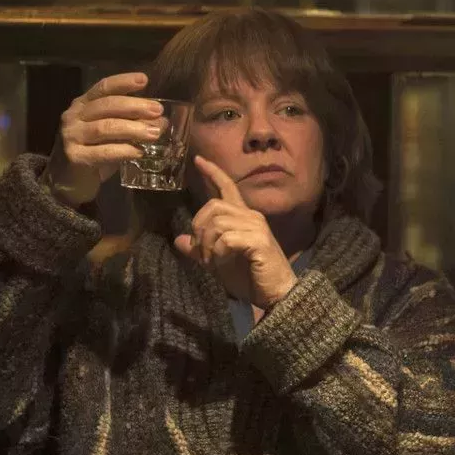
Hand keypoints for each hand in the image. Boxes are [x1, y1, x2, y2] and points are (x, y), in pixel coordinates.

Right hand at [46, 72, 164, 204]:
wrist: (66, 181)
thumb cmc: (93, 152)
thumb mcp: (113, 135)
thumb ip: (132, 124)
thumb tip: (162, 120)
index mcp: (83, 105)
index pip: (103, 88)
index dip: (123, 82)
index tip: (143, 80)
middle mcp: (74, 116)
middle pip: (106, 105)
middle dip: (135, 106)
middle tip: (158, 110)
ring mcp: (71, 136)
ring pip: (105, 127)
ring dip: (133, 129)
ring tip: (154, 133)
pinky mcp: (74, 157)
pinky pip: (103, 152)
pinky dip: (124, 151)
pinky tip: (139, 152)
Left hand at [173, 156, 298, 309]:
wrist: (275, 295)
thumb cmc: (250, 278)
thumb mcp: (217, 262)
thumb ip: (200, 249)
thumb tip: (179, 240)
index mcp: (243, 217)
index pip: (227, 188)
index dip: (212, 173)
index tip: (198, 160)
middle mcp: (251, 216)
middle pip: (213, 206)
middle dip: (199, 229)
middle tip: (201, 253)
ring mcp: (256, 227)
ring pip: (217, 223)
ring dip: (207, 245)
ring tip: (212, 262)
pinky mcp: (258, 241)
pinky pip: (225, 239)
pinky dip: (217, 253)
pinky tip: (222, 263)